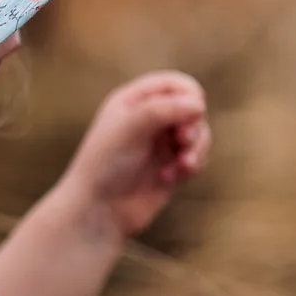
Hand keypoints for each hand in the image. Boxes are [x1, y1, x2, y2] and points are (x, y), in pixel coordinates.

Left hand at [61, 70, 210, 240]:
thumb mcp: (129, 129)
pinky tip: (171, 178)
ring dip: (197, 146)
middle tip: (184, 139)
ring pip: (198, 134)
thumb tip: (198, 103)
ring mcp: (161, 145)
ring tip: (185, 164)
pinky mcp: (172, 169)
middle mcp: (150, 120)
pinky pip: (196, 158)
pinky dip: (191, 165)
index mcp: (134, 102)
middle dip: (194, 123)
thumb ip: (162, 110)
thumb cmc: (105, 166)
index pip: (174, 84)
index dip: (189, 93)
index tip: (194, 111)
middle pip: (192, 108)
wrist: (97, 211)